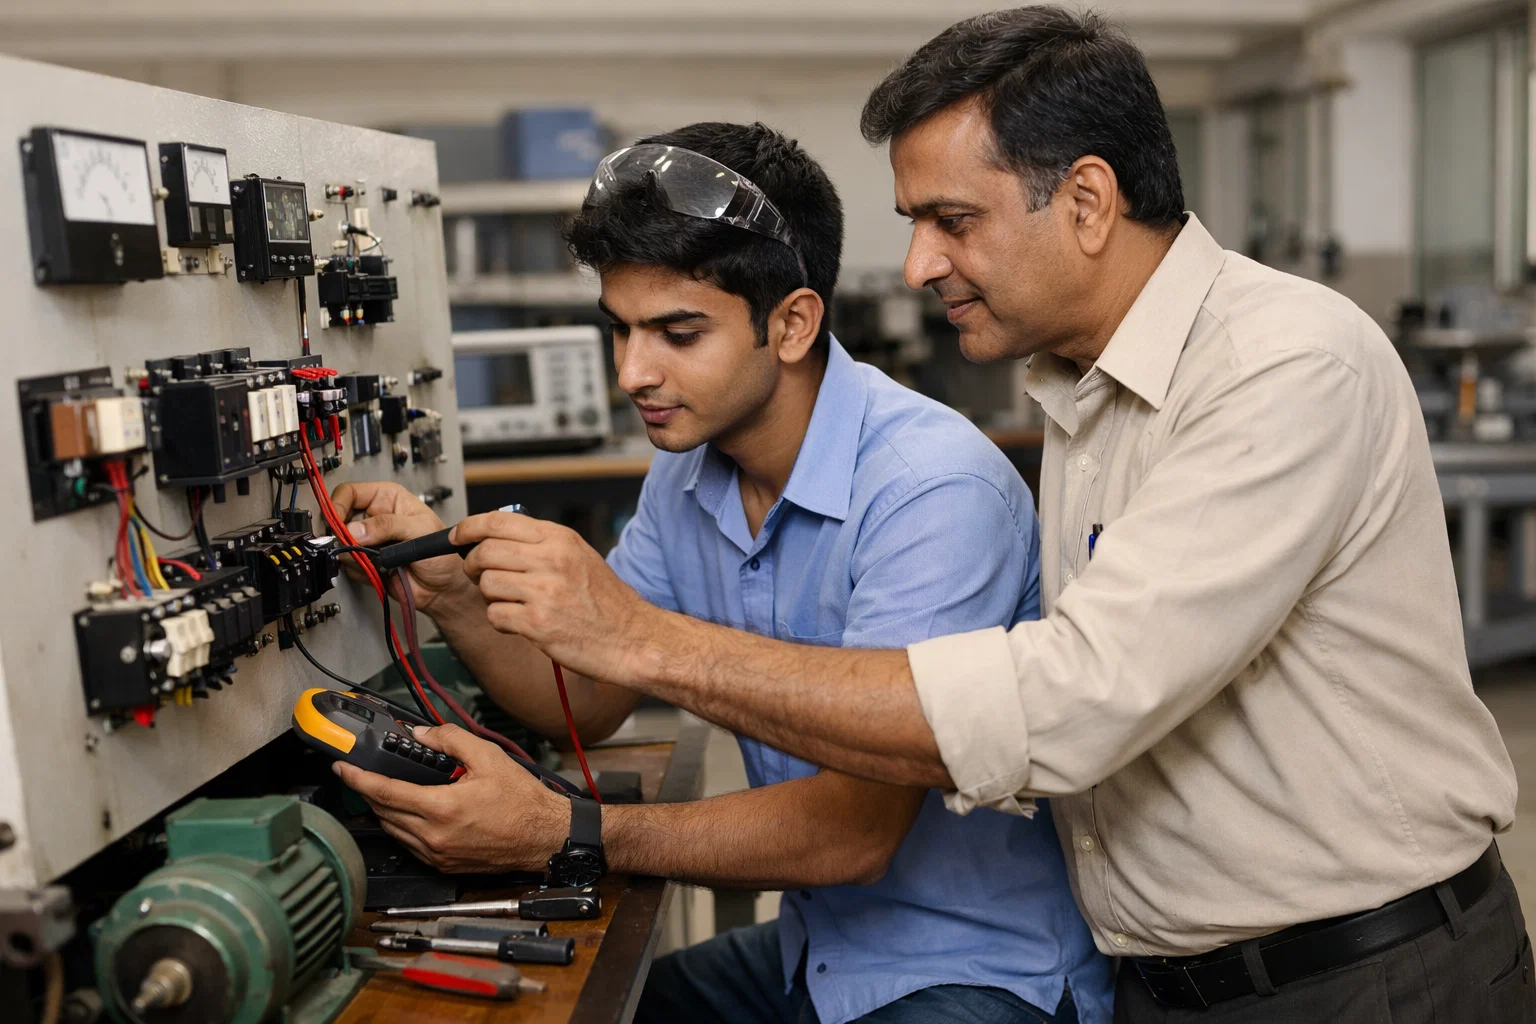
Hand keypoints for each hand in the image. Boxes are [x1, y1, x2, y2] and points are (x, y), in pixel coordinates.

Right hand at [331, 480, 468, 612]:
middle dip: (344, 535)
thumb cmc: (443, 553)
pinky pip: (348, 564)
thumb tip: (356, 529)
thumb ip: (388, 525)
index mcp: (387, 498)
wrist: (444, 587)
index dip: (338, 505)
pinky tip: (380, 569)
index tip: (337, 523)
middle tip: (357, 545)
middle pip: (339, 518)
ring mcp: (368, 541)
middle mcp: (374, 517)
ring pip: (341, 544)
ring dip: (355, 555)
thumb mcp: (420, 530)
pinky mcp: (365, 561)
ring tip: (379, 559)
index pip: (350, 492)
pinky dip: (359, 569)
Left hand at [332, 723, 568, 872]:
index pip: (384, 792)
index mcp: (441, 807)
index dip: (357, 779)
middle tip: (365, 776)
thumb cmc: (523, 802)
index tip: (343, 769)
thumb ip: (450, 740)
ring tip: (388, 792)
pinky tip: (411, 814)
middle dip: (369, 792)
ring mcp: (437, 854)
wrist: (543, 836)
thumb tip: (422, 733)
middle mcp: (434, 835)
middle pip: (383, 812)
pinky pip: (409, 845)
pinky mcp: (443, 865)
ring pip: (392, 831)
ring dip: (384, 811)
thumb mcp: (488, 758)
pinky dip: (402, 828)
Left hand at [453, 511, 665, 685]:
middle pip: (485, 552)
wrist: (632, 638)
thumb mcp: (579, 557)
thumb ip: (542, 544)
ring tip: (511, 602)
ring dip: (491, 596)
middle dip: (473, 565)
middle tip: (479, 575)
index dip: (469, 528)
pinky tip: (519, 623)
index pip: (498, 522)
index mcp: (560, 539)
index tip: (457, 536)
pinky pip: (495, 615)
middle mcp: (552, 560)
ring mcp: (544, 591)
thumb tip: (495, 538)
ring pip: (487, 584)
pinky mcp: (538, 623)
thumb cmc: (607, 603)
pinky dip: (500, 621)